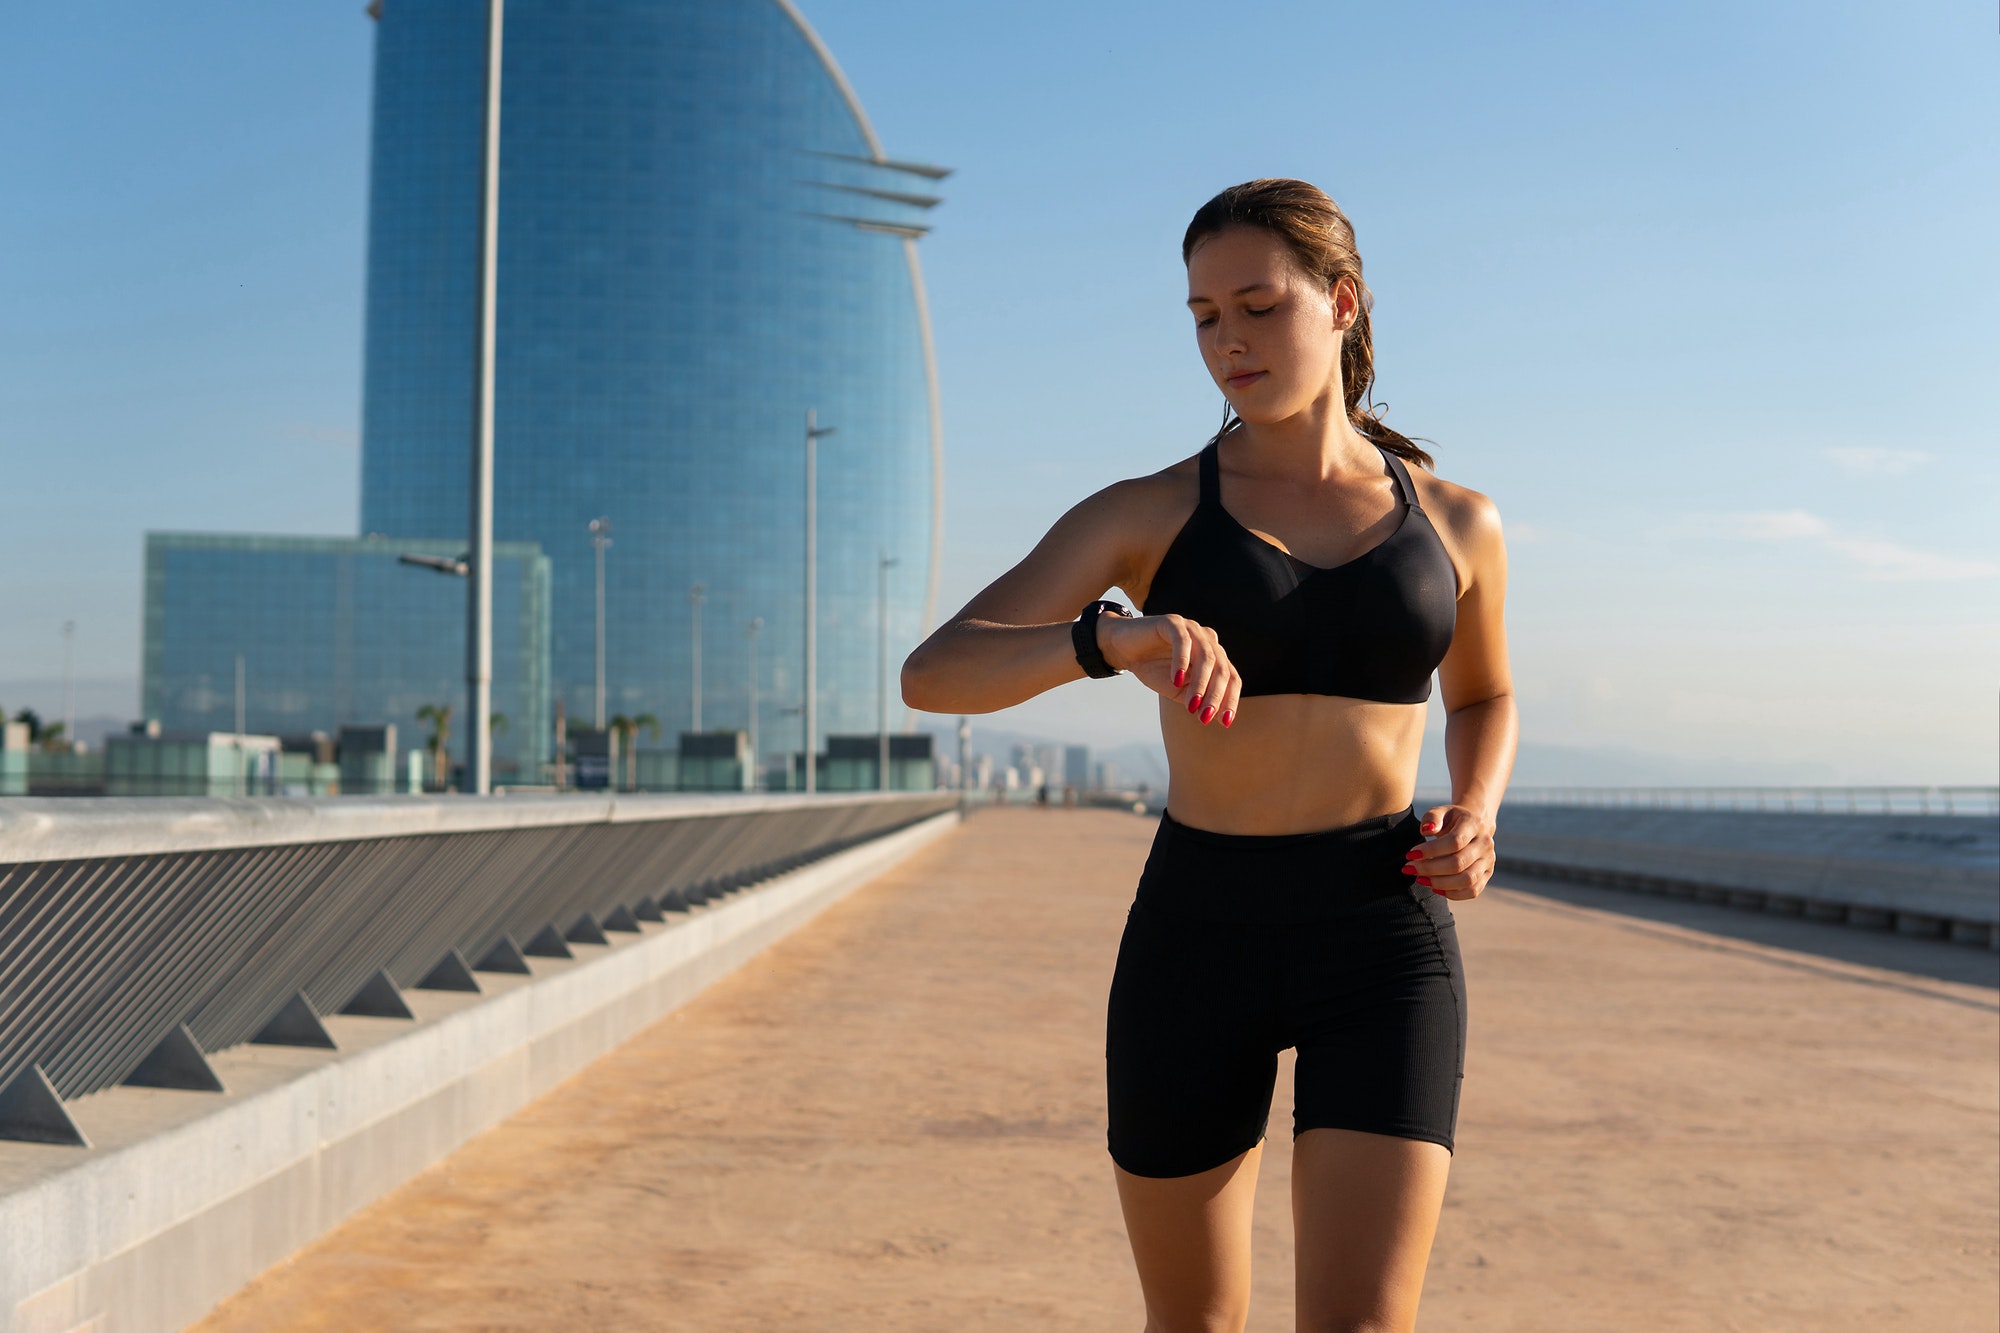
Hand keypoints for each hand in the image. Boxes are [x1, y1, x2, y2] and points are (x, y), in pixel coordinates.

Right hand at [1098, 612, 1240, 727]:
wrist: (1124, 649)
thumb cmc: (1154, 668)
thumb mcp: (1178, 690)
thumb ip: (1197, 700)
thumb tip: (1216, 718)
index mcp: (1214, 656)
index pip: (1231, 678)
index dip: (1230, 700)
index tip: (1225, 722)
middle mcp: (1208, 640)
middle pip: (1222, 669)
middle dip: (1215, 696)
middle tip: (1205, 717)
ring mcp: (1192, 629)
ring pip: (1206, 657)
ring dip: (1201, 684)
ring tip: (1191, 704)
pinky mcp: (1173, 622)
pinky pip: (1183, 642)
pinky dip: (1182, 663)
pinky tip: (1176, 680)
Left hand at [1402, 804, 1495, 900]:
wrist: (1473, 826)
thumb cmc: (1451, 820)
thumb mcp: (1441, 812)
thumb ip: (1432, 817)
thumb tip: (1426, 831)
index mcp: (1474, 824)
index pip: (1454, 842)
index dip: (1430, 851)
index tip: (1409, 855)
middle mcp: (1485, 843)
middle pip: (1458, 863)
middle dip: (1430, 869)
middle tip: (1409, 869)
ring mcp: (1488, 860)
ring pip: (1467, 880)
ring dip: (1440, 883)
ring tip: (1420, 879)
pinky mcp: (1487, 874)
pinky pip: (1472, 891)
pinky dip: (1452, 894)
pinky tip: (1434, 888)